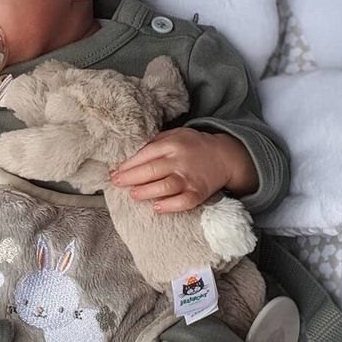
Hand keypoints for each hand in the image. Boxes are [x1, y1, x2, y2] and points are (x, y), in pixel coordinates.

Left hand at [109, 128, 256, 212]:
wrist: (225, 156)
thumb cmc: (194, 146)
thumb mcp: (176, 134)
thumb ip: (155, 143)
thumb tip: (131, 157)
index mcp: (173, 144)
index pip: (145, 154)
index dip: (128, 164)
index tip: (115, 172)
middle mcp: (180, 161)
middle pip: (151, 170)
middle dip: (130, 178)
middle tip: (116, 183)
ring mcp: (190, 178)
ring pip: (164, 186)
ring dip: (145, 192)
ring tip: (132, 194)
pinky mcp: (198, 193)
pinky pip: (183, 202)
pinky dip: (169, 206)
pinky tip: (157, 207)